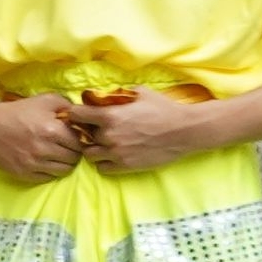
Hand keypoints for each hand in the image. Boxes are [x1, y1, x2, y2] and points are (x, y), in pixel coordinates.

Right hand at [0, 91, 88, 185]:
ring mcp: (33, 164)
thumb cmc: (18, 111)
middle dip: (73, 153)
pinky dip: (50, 171)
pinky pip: (47, 178)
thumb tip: (81, 116)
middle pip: (73, 159)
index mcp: (52, 130)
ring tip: (57, 156)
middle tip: (66, 148)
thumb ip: (67, 105)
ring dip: (64, 164)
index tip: (74, 139)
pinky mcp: (24, 173)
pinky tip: (45, 162)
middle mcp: (44, 149)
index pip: (79, 144)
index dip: (79, 141)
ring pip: (63, 171)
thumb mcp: (44, 100)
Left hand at [68, 89, 223, 175]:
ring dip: (93, 148)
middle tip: (95, 129)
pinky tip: (113, 154)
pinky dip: (104, 162)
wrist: (184, 131)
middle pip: (81, 137)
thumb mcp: (140, 93)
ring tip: (104, 143)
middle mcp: (108, 136)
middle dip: (86, 132)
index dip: (77, 113)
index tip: (81, 113)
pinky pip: (102, 168)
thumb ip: (118, 95)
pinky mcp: (125, 166)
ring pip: (89, 155)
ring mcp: (116, 153)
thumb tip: (105, 95)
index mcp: (109, 115)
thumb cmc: (164, 109)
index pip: (76, 114)